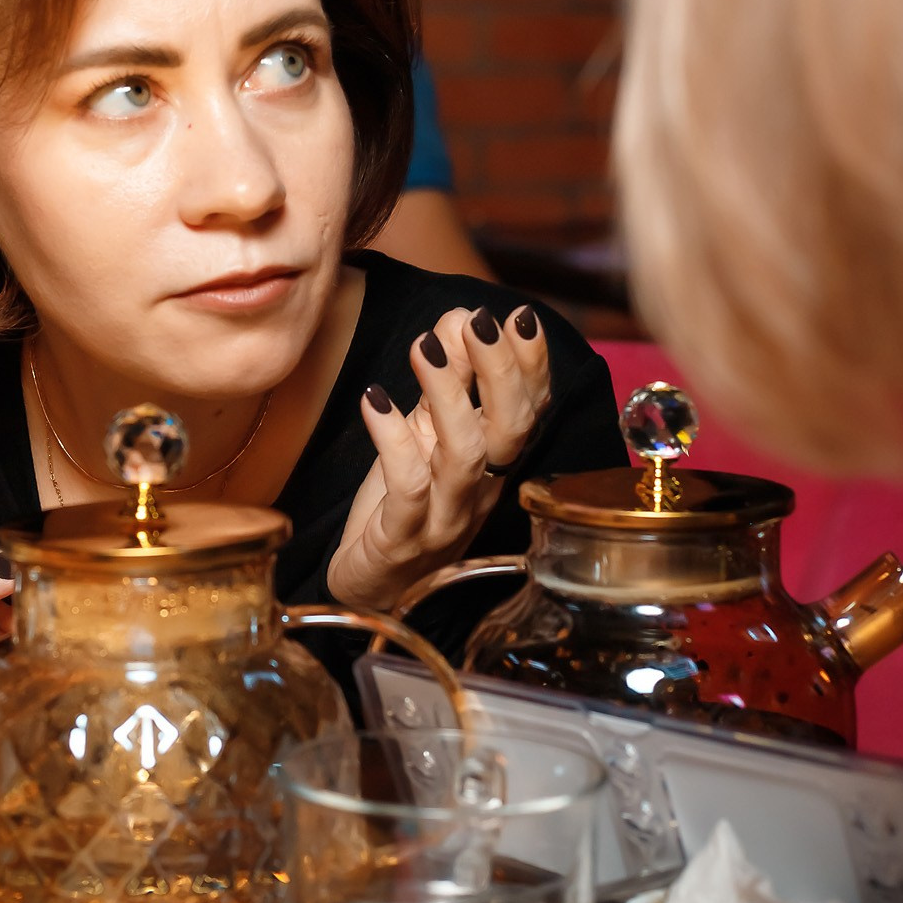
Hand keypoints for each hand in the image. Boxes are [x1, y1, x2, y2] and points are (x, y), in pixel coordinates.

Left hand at [326, 303, 549, 612]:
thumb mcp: (423, 432)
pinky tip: (374, 399)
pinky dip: (391, 439)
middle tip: (479, 319)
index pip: (529, 410)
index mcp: (493, 463)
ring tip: (425, 346)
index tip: (520, 315)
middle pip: (511, 429)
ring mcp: (445, 517)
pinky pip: (407, 488)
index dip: (532, 364)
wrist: (370, 587)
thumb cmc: (401, 505)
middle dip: (501, 370)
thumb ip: (447, 379)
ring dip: (448, 395)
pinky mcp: (402, 539)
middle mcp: (479, 490)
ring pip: (465, 455)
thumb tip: (460, 319)